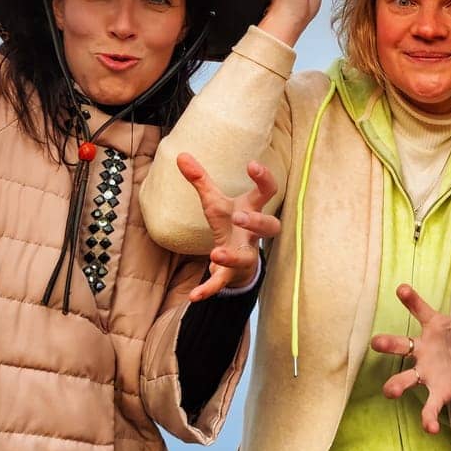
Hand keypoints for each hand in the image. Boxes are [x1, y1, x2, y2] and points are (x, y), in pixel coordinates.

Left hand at [175, 155, 281, 300]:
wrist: (237, 260)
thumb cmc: (230, 224)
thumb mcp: (215, 202)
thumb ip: (200, 180)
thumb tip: (181, 155)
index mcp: (252, 210)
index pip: (267, 192)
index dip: (264, 179)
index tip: (252, 165)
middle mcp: (253, 234)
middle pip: (270, 226)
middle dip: (257, 221)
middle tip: (239, 215)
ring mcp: (246, 254)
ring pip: (248, 257)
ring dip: (233, 256)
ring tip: (215, 253)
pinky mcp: (232, 273)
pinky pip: (223, 282)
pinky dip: (209, 288)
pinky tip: (194, 296)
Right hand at [370, 284, 450, 434]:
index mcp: (436, 327)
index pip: (420, 310)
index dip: (411, 300)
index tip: (401, 289)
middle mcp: (425, 349)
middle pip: (400, 344)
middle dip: (387, 343)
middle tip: (376, 342)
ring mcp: (429, 371)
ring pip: (405, 379)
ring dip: (395, 385)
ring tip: (391, 391)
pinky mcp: (440, 391)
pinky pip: (429, 406)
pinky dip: (427, 418)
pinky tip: (429, 428)